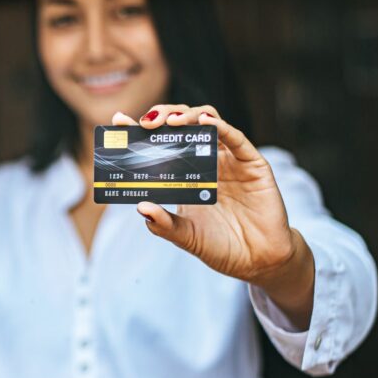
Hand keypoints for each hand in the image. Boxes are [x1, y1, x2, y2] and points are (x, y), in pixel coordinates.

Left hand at [113, 105, 314, 326]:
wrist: (258, 262)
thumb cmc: (222, 247)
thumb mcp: (187, 238)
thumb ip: (164, 225)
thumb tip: (141, 208)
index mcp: (185, 175)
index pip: (160, 144)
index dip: (139, 131)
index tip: (118, 122)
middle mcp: (206, 161)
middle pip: (183, 124)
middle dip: (162, 116)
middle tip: (146, 122)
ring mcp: (230, 160)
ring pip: (208, 121)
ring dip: (187, 115)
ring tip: (170, 121)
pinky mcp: (253, 164)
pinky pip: (236, 138)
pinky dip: (220, 126)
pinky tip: (205, 122)